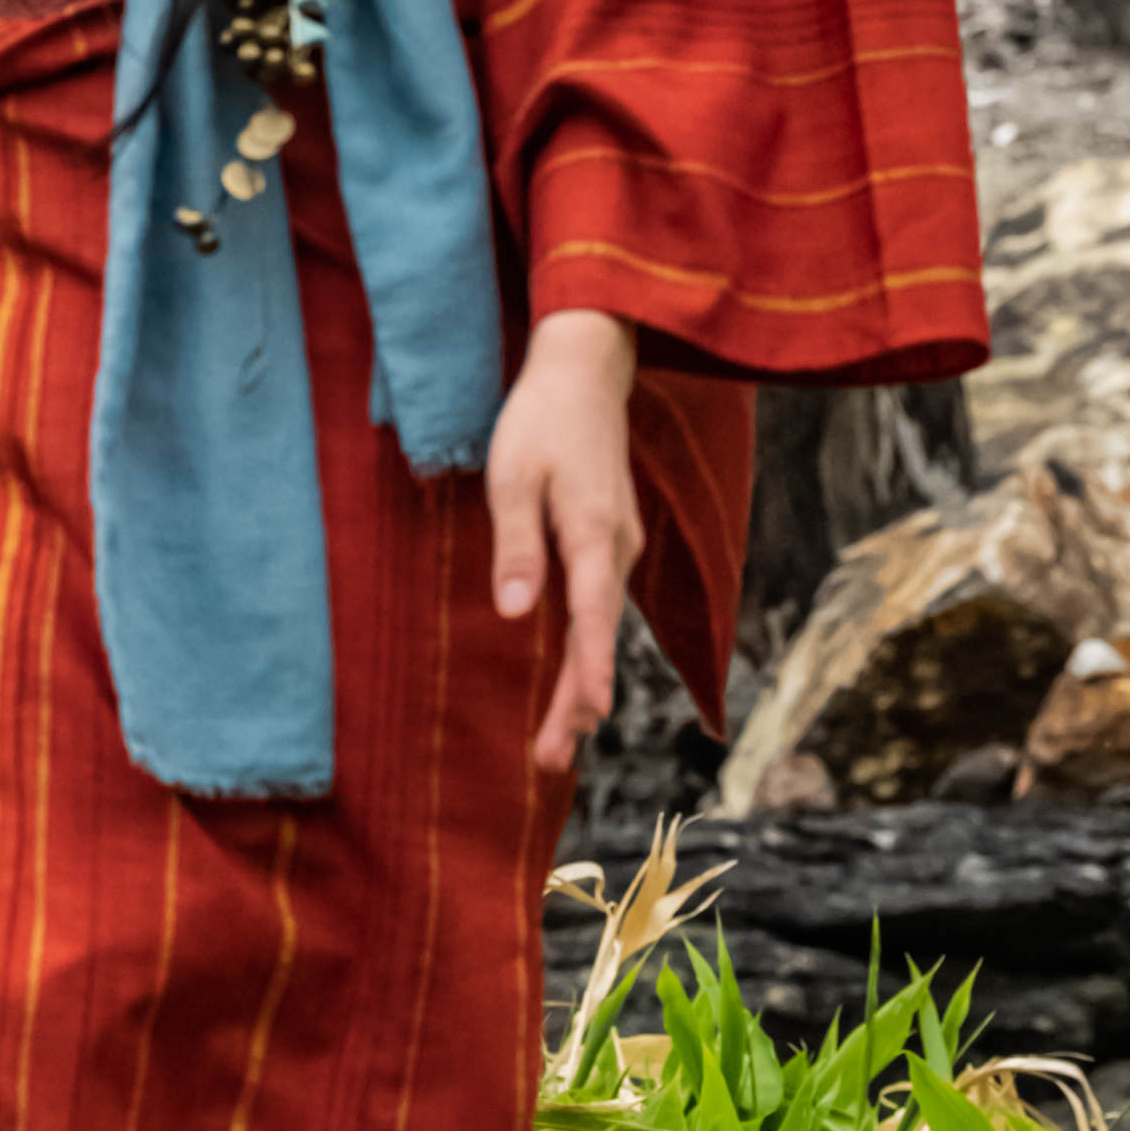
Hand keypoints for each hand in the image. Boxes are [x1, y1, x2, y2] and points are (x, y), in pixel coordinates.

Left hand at [486, 310, 640, 776]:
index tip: (584, 720)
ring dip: (581, 683)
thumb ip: (517, 546)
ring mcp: (616, 545)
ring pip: (601, 626)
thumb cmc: (540, 420)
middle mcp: (615, 547)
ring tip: (559, 741)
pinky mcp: (607, 541)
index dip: (587, 671)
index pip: (593, 616)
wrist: (584, 371)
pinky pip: (600, 607)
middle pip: (600, 636)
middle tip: (549, 759)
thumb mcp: (512, 476)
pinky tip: (575, 682)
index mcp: (592, 532)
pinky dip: (588, 649)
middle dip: (576, 701)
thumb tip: (517, 613)